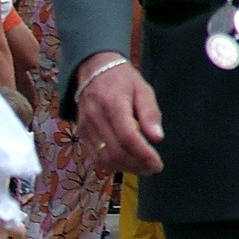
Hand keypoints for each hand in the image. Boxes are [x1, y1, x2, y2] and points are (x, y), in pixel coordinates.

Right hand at [76, 52, 163, 175]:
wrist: (93, 70)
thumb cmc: (122, 79)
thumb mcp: (143, 89)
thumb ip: (150, 114)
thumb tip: (157, 139)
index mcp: (113, 104)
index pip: (128, 137)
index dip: (143, 155)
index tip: (157, 164)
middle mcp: (96, 118)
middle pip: (116, 152)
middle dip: (137, 165)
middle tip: (153, 168)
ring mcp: (86, 128)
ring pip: (104, 159)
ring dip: (125, 168)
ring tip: (142, 168)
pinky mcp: (81, 134)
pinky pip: (96, 157)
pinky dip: (113, 165)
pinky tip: (127, 163)